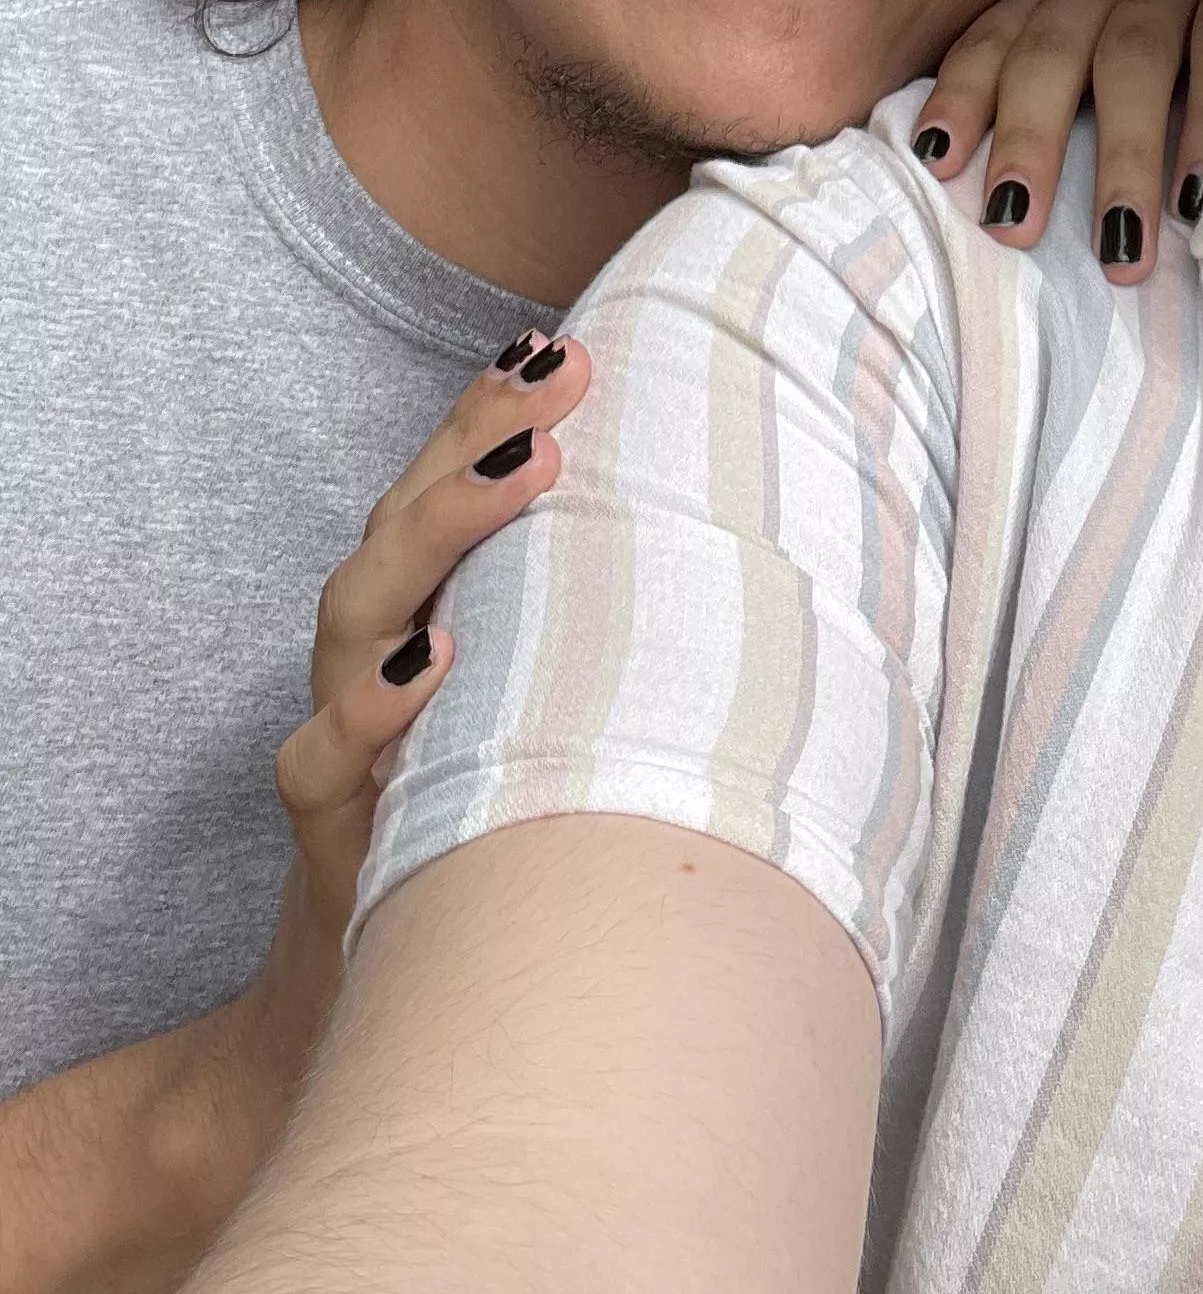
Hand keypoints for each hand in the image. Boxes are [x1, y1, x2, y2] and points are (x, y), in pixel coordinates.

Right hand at [239, 330, 590, 1086]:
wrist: (398, 982)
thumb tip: (753, 539)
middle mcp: (381, 643)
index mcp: (433, 603)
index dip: (494, 407)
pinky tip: (432, 666)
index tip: (562, 343)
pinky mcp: (329, 816)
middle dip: (480, 434)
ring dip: (441, 527)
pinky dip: (371, 706)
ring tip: (532, 467)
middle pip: (406, 514)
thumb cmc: (501, 809)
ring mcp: (345, 723)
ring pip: (359, 601)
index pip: (451, 482)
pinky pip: (325, 750)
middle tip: (564, 377)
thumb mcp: (558, 704)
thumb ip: (608, 624)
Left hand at [913, 0, 1202, 283]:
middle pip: (1052, 51)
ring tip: (1120, 243)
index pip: (992, 39)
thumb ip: (1062, 101)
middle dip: (1030, 139)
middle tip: (1016, 225)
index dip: (962, 97)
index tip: (938, 165)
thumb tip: (1007, 208)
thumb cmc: (1185, 36)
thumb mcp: (1106, 54)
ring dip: (1123, 155)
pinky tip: (1199, 193)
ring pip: (1134, 58)